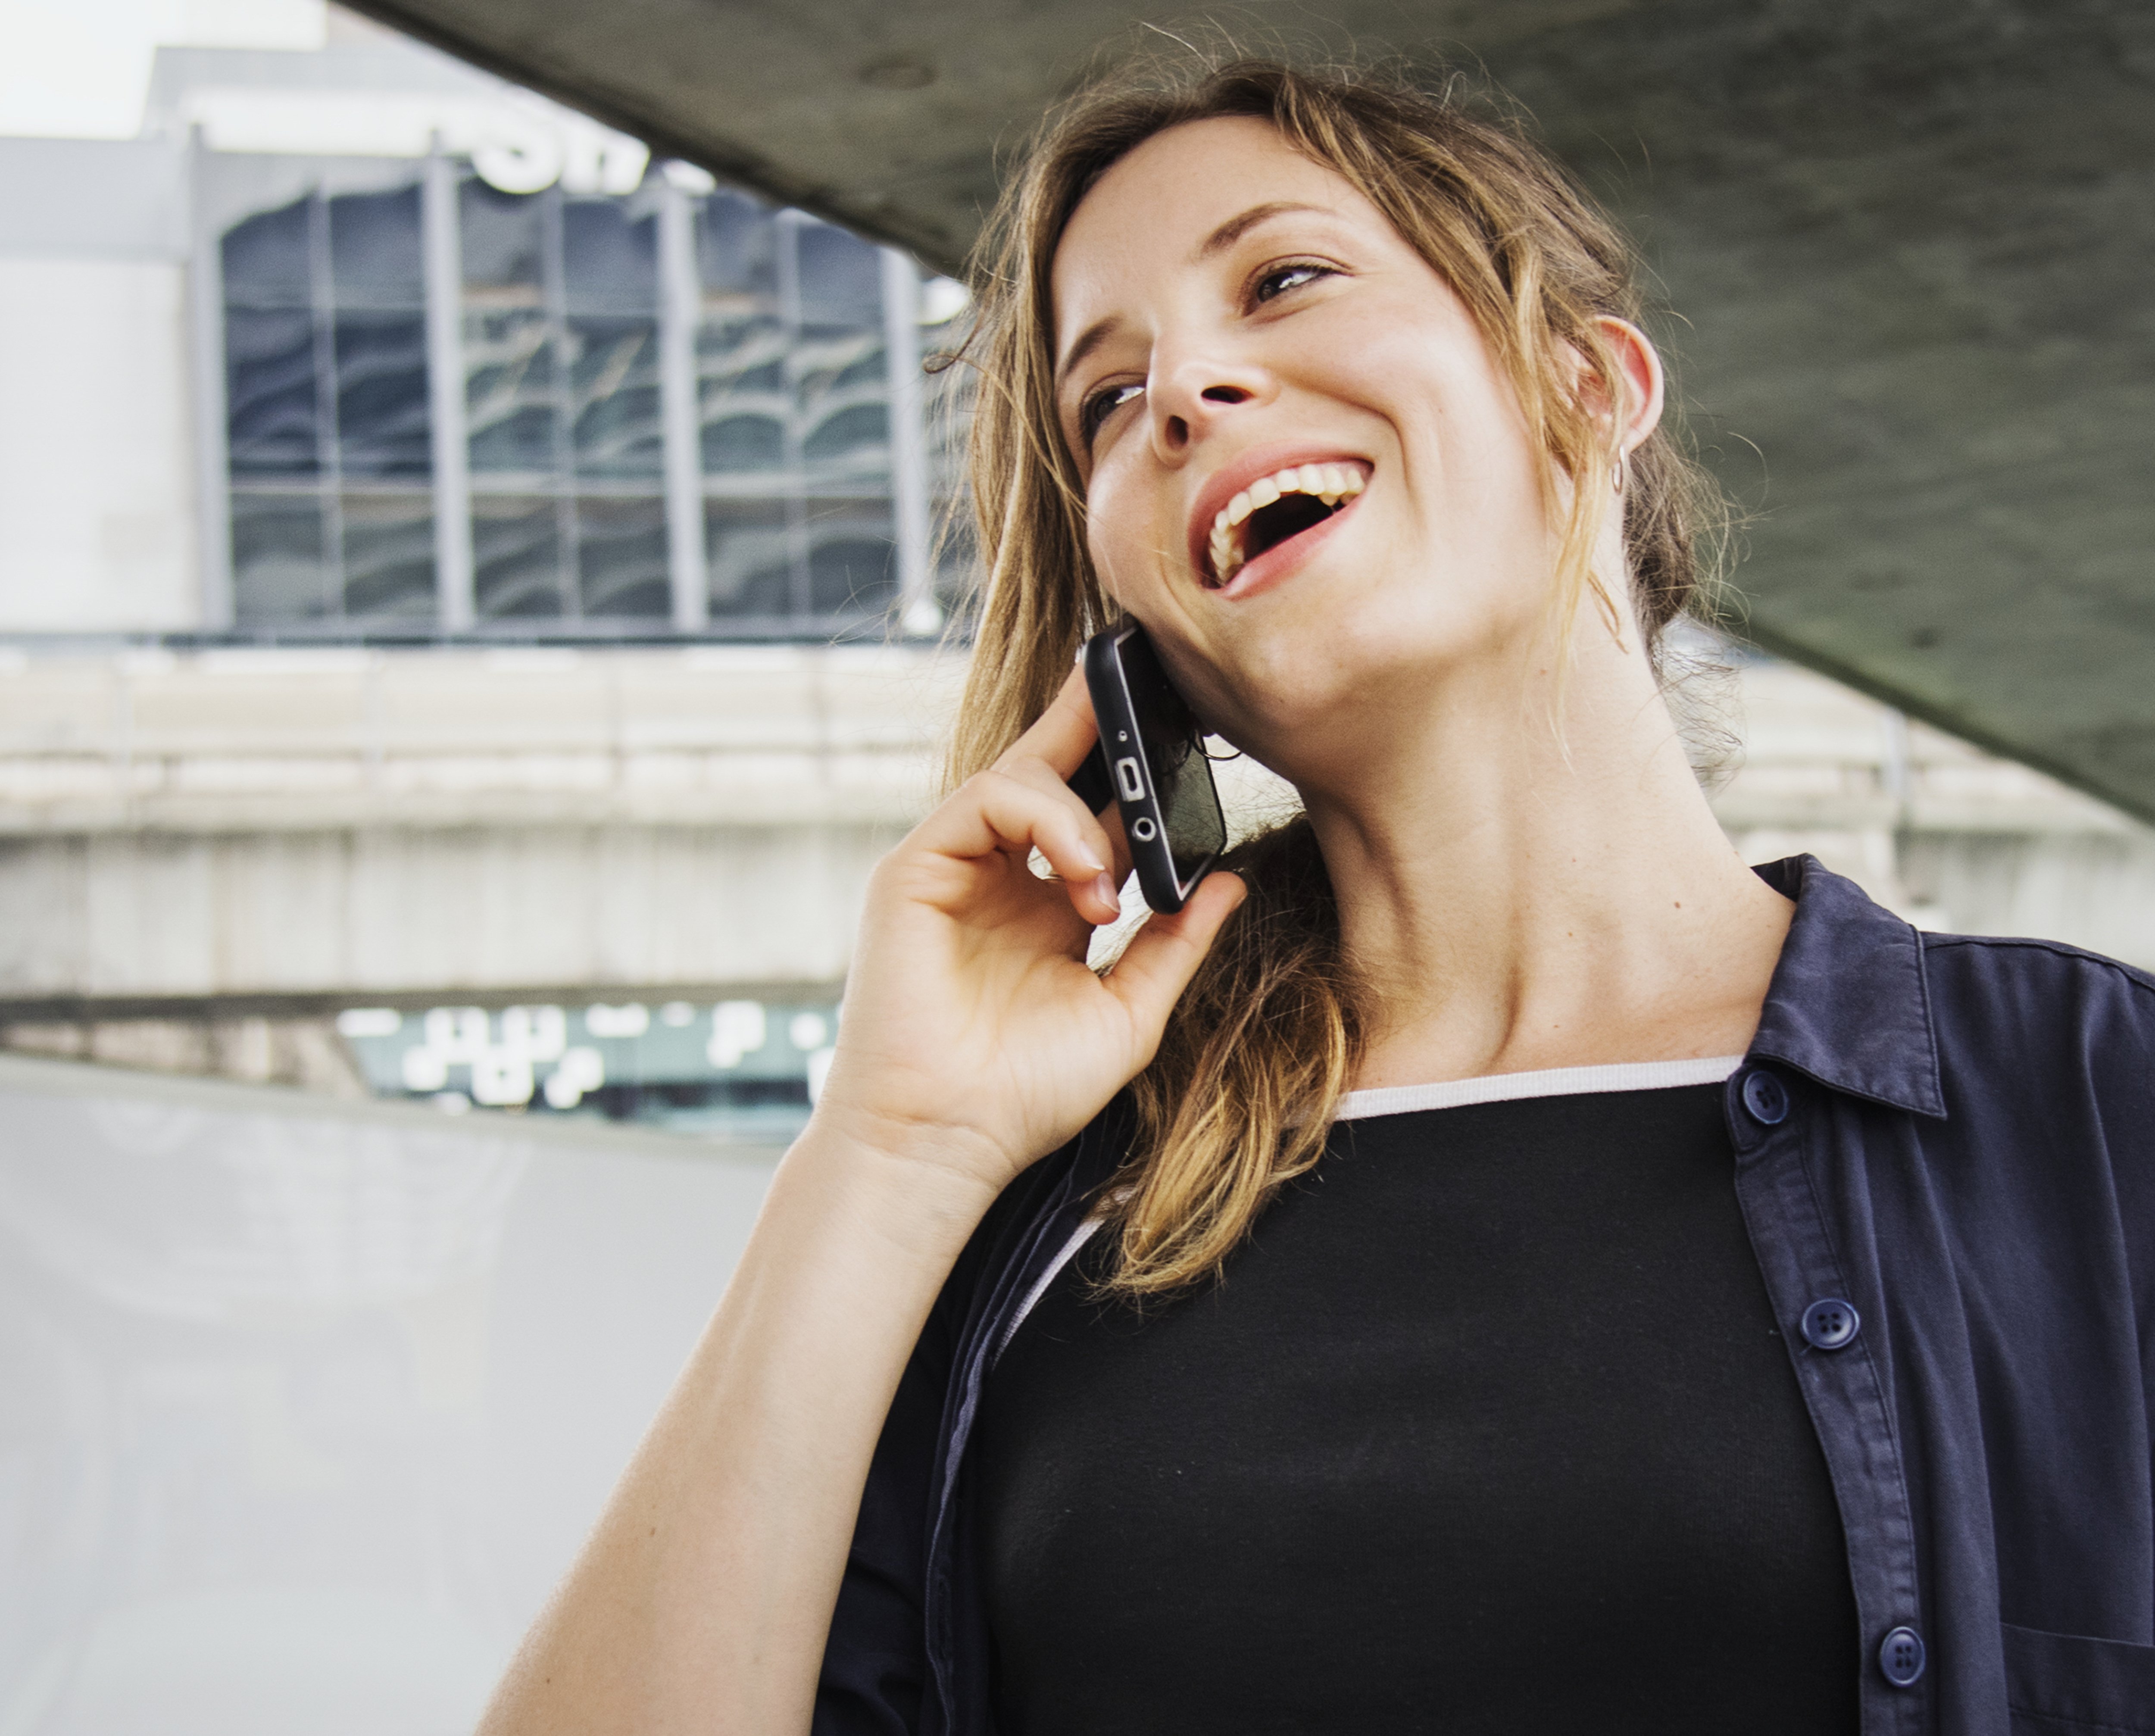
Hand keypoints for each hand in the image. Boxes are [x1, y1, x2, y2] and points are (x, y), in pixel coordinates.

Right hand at [810, 664, 1245, 1196]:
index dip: (1129, 772)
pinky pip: (984, 800)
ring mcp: (953, 867)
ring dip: (1082, 814)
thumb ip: (1175, 944)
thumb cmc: (1026, 1093)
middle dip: (1097, 725)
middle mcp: (997, 875)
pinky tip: (1081, 874)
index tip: (1184, 732)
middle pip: (1049, 769)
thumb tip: (1230, 880)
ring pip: (1019, 776)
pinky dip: (1043, 819)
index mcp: (1045, 904)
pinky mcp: (915, 869)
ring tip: (1107, 883)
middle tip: (1152, 685)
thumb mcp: (1129, 1012)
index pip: (1089, 812)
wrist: (948, 1140)